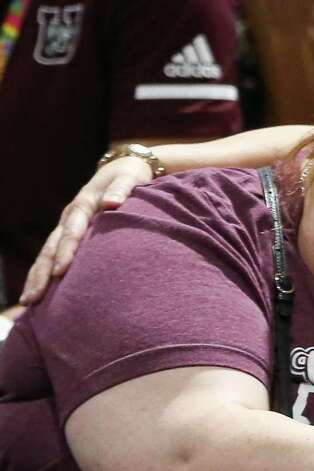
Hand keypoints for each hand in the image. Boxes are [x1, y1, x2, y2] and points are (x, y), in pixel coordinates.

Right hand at [19, 156, 151, 304]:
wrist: (121, 168)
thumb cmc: (129, 177)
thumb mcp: (128, 178)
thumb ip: (122, 189)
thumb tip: (112, 203)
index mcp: (83, 206)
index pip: (71, 232)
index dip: (65, 251)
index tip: (61, 272)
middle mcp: (69, 218)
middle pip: (51, 248)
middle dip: (42, 273)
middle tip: (34, 297)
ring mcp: (66, 226)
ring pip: (46, 254)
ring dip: (37, 277)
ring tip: (28, 302)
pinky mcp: (68, 234)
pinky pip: (51, 255)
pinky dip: (43, 273)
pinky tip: (37, 295)